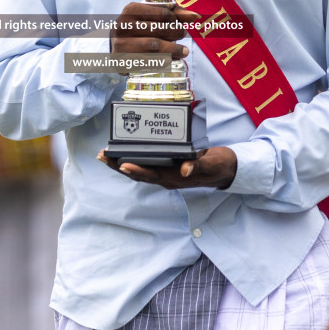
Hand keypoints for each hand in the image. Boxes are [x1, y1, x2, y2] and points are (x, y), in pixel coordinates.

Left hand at [97, 146, 236, 188]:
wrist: (226, 169)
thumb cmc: (217, 165)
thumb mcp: (211, 164)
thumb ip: (198, 166)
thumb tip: (185, 169)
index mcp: (176, 178)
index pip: (151, 175)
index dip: (136, 171)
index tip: (121, 165)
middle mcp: (168, 177)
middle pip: (139, 174)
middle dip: (119, 166)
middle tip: (102, 156)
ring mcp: (167, 173)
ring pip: (141, 170)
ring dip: (122, 163)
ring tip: (106, 153)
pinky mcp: (168, 167)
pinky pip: (147, 165)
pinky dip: (134, 159)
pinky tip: (124, 151)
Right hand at [109, 1, 198, 67]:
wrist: (113, 43)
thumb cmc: (138, 26)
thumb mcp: (151, 14)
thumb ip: (173, 13)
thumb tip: (195, 16)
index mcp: (131, 10)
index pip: (162, 13)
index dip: (175, 19)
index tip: (179, 24)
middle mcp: (124, 25)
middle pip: (159, 30)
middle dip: (176, 33)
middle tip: (182, 35)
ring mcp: (121, 44)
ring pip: (154, 47)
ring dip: (173, 50)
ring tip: (184, 51)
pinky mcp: (123, 60)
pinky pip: (148, 62)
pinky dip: (163, 62)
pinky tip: (171, 60)